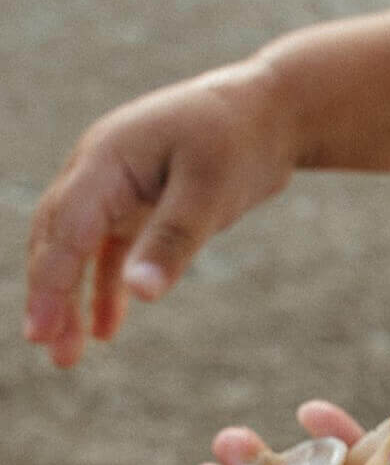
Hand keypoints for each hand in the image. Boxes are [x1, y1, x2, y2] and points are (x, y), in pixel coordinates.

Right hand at [25, 54, 296, 366]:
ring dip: (72, 297)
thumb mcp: (211, 190)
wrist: (273, 109)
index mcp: (106, 157)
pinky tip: (107, 329)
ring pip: (80, 247)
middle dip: (51, 294)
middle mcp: (99, 169)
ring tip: (68, 355)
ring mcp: (116, 185)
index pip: (65, 227)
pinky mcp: (139, 201)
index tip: (40, 332)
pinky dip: (107, 285)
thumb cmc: (240, 141)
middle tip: (49, 349)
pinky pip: (112, 248)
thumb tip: (141, 294)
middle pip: (58, 237)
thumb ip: (174, 240)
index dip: (50, 281)